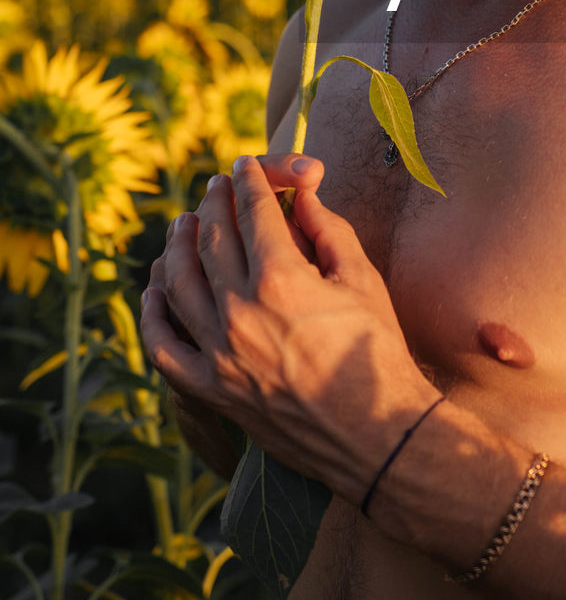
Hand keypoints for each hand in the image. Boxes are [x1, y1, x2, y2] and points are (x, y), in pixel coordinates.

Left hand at [140, 154, 438, 502]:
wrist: (377, 434)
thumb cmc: (377, 350)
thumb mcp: (362, 279)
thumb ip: (328, 229)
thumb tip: (303, 195)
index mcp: (282, 279)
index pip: (254, 212)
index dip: (249, 180)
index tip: (244, 165)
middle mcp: (241, 312)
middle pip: (213, 239)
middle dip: (214, 203)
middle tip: (216, 186)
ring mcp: (220, 354)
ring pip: (179, 283)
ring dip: (178, 246)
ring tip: (183, 224)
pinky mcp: (211, 390)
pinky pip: (164, 346)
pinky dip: (154, 314)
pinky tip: (155, 289)